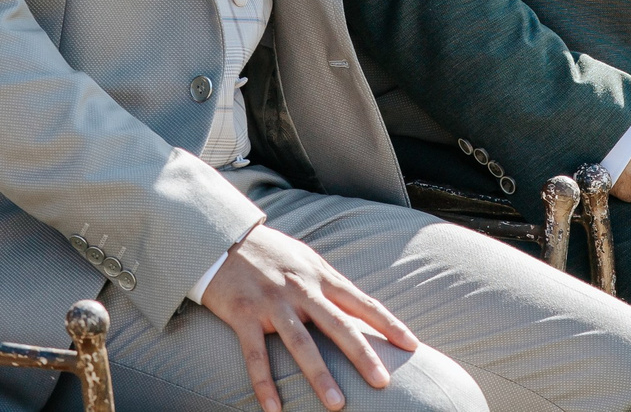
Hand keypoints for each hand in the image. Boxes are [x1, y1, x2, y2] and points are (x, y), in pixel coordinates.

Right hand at [198, 223, 420, 411]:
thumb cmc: (266, 251)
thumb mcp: (303, 259)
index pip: (361, 302)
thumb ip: (327, 283)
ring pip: (301, 342)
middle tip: (383, 383)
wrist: (218, 235)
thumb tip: (358, 306)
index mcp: (319, 275)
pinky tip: (274, 409)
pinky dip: (264, 383)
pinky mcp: (242, 313)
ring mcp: (271, 301)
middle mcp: (299, 288)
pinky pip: (255, 354)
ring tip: (336, 404)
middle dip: (362, 355)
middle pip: (337, 324)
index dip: (388, 324)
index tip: (412, 346)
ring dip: (319, 375)